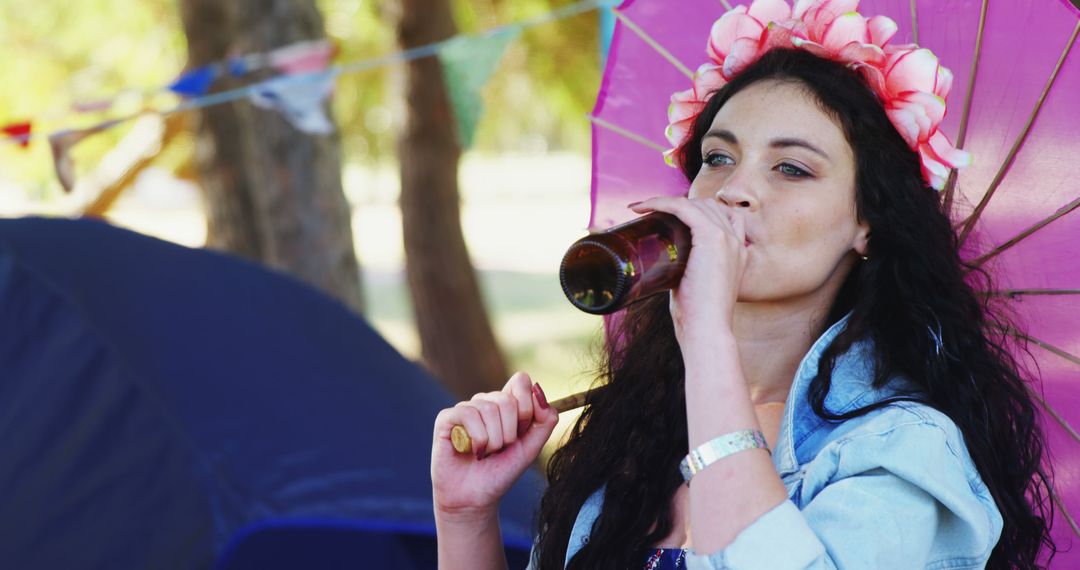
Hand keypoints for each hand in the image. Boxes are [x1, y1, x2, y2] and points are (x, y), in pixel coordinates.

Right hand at [431, 372, 558, 519]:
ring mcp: (465, 409)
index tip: (521, 433)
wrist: (474, 499)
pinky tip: (472, 451)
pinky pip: (468, 414)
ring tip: (485, 453)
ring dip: (494, 440)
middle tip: (500, 449)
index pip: (520, 381)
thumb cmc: (500, 472)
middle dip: (510, 432)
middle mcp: (485, 402)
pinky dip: (477, 438)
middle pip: (507, 399)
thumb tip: (538, 389)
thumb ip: (544, 421)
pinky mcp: (446, 418)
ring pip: (489, 408)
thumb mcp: (531, 448)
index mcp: (506, 405)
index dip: (526, 408)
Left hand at [630, 196, 746, 341]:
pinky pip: (684, 207)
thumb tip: (661, 269)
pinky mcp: (712, 238)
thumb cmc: (696, 317)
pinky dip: (661, 202)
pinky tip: (642, 206)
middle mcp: (736, 241)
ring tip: (641, 209)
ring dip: (665, 201)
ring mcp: (726, 237)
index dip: (694, 211)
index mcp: (737, 252)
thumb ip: (685, 272)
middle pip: (707, 206)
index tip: (666, 217)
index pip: (720, 216)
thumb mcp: (692, 286)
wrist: (707, 330)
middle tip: (648, 214)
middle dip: (678, 205)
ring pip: (695, 204)